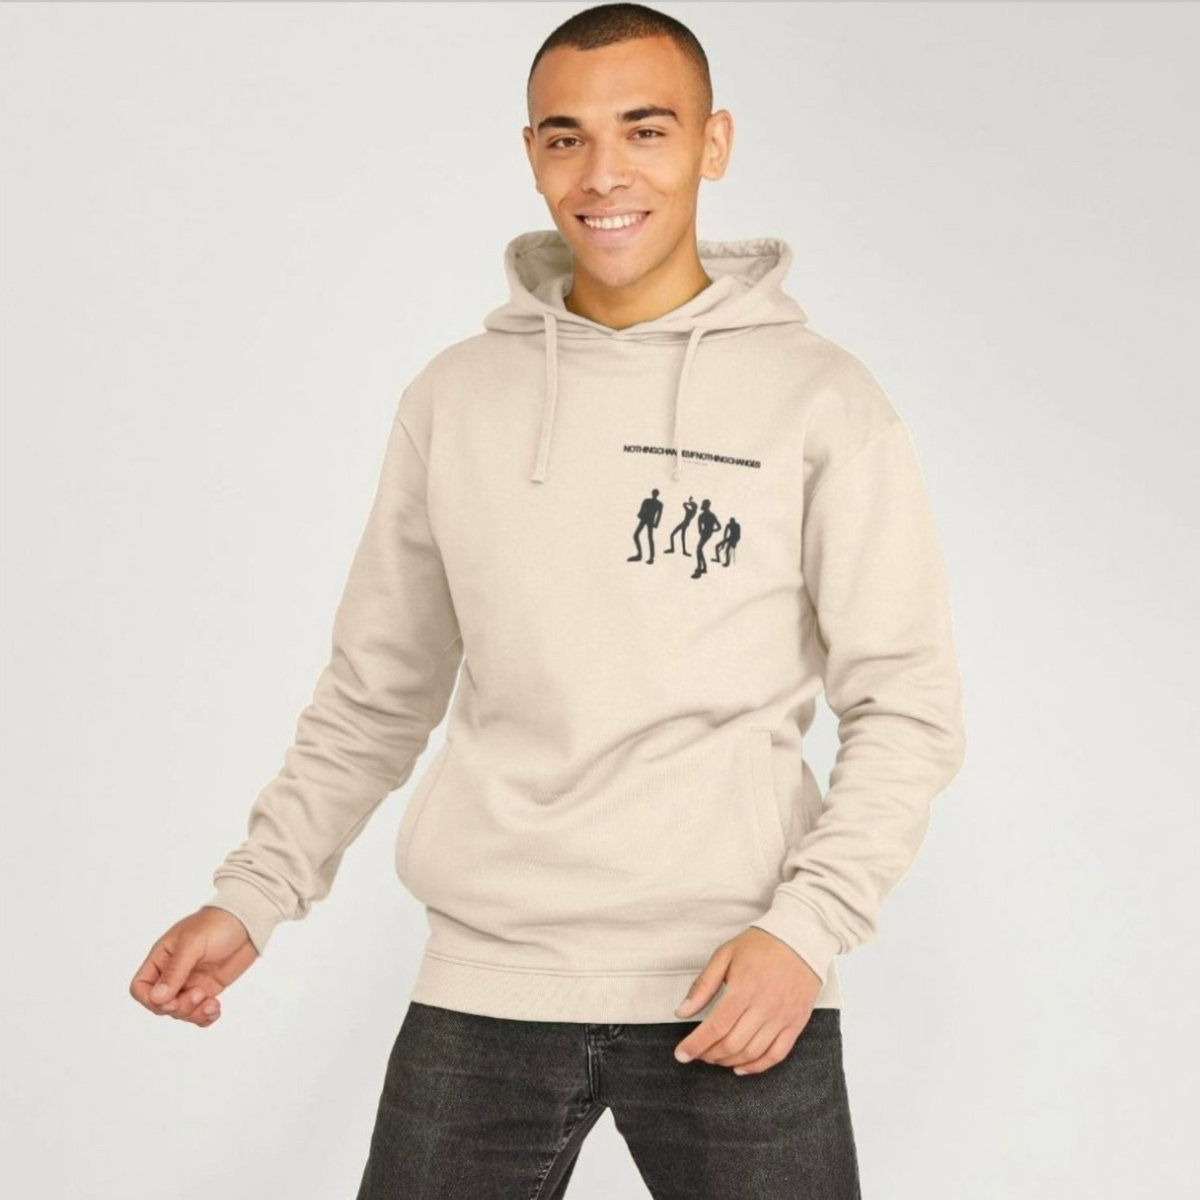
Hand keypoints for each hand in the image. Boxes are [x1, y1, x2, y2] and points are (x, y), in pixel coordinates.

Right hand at [129, 907, 258, 1026]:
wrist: (248, 922)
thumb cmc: (217, 923)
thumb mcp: (193, 943)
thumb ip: (175, 970)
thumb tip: (156, 999)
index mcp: (161, 958)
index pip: (140, 988)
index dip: (151, 1000)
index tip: (172, 998)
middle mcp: (172, 973)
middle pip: (161, 1005)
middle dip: (179, 1007)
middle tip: (201, 994)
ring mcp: (190, 982)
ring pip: (180, 1012)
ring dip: (194, 1014)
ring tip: (212, 1002)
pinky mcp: (208, 988)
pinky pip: (198, 1013)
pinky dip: (205, 1017)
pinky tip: (216, 1009)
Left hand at [672, 927, 821, 1075]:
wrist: (800, 939)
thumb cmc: (760, 945)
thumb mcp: (725, 955)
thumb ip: (703, 985)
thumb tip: (682, 1012)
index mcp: (743, 988)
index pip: (716, 1026)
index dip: (696, 1045)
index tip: (681, 1055)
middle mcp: (764, 1006)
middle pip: (732, 1044)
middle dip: (710, 1054)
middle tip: (698, 1053)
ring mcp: (782, 1017)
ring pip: (752, 1052)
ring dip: (729, 1061)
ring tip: (716, 1058)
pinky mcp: (796, 1023)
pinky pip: (777, 1055)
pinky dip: (757, 1067)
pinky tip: (741, 1068)